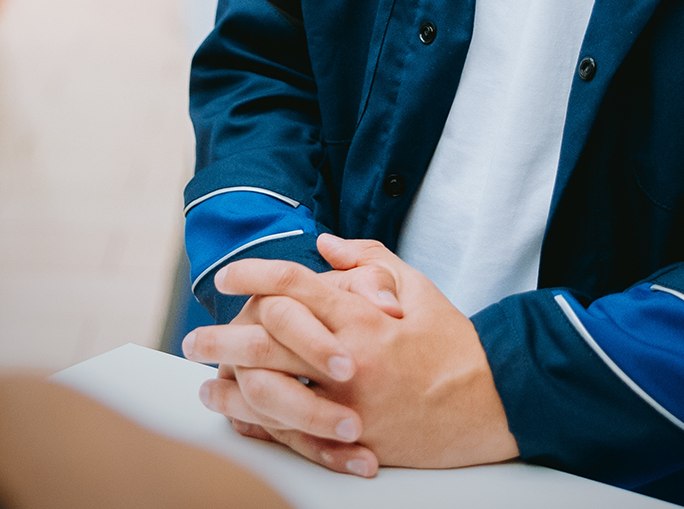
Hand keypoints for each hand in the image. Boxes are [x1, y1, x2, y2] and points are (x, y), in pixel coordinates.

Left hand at [185, 236, 518, 472]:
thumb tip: (325, 243)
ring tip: (205, 382)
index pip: (295, 287)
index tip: (228, 275)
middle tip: (195, 338)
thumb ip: (368, 260)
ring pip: (273, 394)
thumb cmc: (451, 341)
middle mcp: (348, 360)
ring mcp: (348, 405)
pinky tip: (240, 418)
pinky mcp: (353, 439)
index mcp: (363, 317)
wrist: (489, 401)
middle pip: (269, 342)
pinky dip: (261, 425)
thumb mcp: (416, 287)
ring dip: (232, 388)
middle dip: (224, 338)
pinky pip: (294, 434)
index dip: (255, 274)